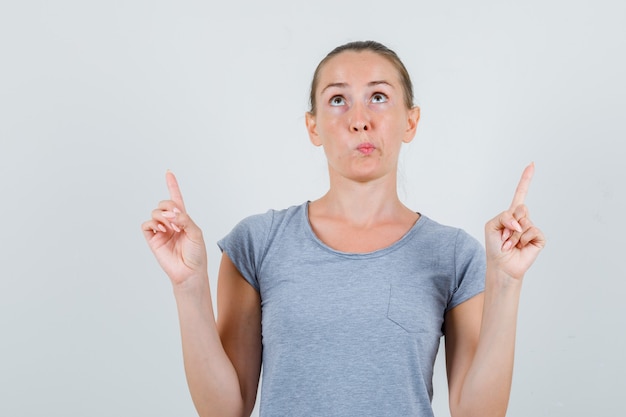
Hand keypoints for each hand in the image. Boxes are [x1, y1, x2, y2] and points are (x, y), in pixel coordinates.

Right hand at [142, 171, 207, 285]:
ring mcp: (161, 230)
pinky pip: (146, 224)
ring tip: (172, 229)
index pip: (176, 199)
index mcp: (183, 219)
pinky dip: (153, 223)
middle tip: (177, 221)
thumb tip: (171, 213)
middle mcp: (171, 222)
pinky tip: (162, 230)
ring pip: (155, 212)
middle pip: (164, 203)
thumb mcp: (196, 232)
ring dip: (164, 217)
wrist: (189, 272)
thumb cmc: (196, 254)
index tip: (168, 172)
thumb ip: (185, 219)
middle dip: (170, 207)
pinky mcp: (153, 239)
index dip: (172, 185)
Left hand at [485, 163, 545, 279]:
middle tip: (504, 237)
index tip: (531, 164)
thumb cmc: (494, 247)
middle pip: (520, 208)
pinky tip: (519, 247)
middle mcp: (523, 219)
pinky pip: (532, 231)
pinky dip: (522, 240)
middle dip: (509, 223)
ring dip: (512, 235)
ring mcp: (531, 228)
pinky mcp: (538, 238)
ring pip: (524, 221)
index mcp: (511, 214)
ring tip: (510, 244)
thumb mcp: (491, 226)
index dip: (526, 179)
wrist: (501, 265)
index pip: (520, 194)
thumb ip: (504, 216)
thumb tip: (520, 222)